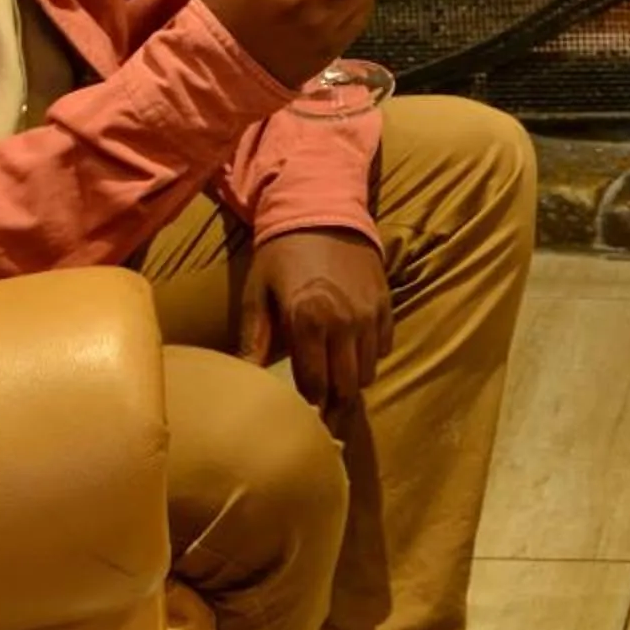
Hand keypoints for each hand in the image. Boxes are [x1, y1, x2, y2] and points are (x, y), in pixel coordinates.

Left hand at [241, 228, 392, 424]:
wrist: (321, 207)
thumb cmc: (280, 253)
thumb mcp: (257, 293)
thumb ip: (253, 341)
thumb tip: (243, 383)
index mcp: (308, 321)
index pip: (314, 386)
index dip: (308, 409)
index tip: (300, 422)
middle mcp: (345, 322)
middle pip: (346, 388)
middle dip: (332, 406)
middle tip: (318, 416)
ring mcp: (370, 314)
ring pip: (367, 372)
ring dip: (350, 382)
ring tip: (333, 382)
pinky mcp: (386, 303)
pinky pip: (383, 347)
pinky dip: (368, 357)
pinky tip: (350, 352)